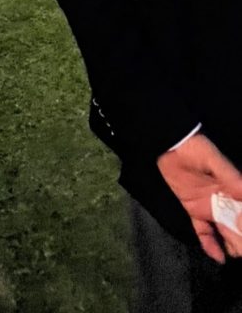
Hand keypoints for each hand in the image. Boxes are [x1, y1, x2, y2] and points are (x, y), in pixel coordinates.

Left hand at [157, 133, 241, 261]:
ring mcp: (209, 207)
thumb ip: (230, 176)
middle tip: (240, 250)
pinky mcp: (193, 210)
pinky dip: (211, 245)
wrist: (168, 145)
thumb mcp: (213, 159)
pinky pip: (204, 231)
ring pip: (225, 232)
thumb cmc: (194, 148)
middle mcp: (224, 201)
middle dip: (241, 239)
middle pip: (238, 226)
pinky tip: (219, 257)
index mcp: (233, 189)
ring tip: (235, 256)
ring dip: (231, 245)